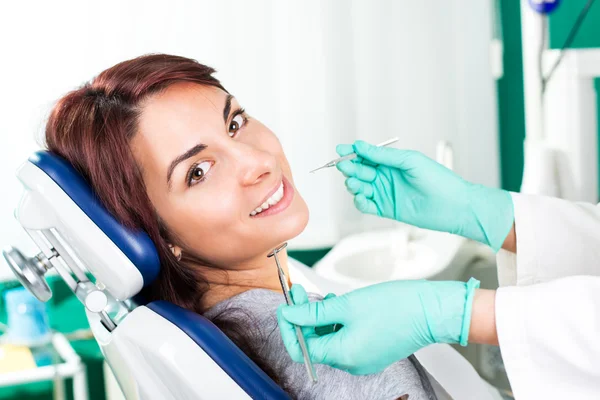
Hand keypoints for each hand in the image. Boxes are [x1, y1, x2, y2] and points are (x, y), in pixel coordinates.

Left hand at [277, 279, 478, 374]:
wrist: (431, 310)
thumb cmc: (396, 306)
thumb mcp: (346, 305)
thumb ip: (313, 313)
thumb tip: (289, 315)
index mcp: (344, 356)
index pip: (302, 349)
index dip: (290, 328)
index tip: (287, 307)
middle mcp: (352, 363)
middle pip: (316, 343)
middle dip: (305, 318)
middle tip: (301, 293)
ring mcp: (363, 357)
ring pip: (330, 339)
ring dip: (321, 318)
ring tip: (325, 296)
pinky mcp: (372, 350)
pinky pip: (345, 338)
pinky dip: (337, 322)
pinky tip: (340, 304)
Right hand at [336, 141, 513, 250]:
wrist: (453, 205)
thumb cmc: (438, 180)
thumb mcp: (409, 161)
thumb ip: (383, 155)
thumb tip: (360, 146)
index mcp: (391, 162)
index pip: (366, 156)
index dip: (352, 153)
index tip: (340, 149)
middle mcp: (386, 177)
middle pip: (360, 171)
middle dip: (350, 168)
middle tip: (345, 167)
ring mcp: (385, 193)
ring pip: (360, 187)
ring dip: (354, 184)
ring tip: (355, 183)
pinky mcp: (386, 209)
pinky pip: (366, 205)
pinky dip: (360, 201)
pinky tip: (361, 197)